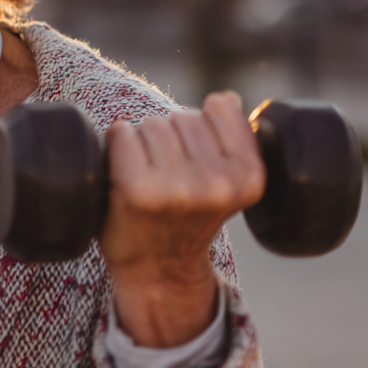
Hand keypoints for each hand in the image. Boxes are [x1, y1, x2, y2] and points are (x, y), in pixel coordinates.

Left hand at [100, 91, 264, 347]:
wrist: (158, 269)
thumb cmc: (188, 215)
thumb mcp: (227, 180)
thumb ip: (232, 139)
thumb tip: (226, 98)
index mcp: (250, 176)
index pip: (219, 106)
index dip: (201, 126)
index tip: (196, 160)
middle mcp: (219, 184)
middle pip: (181, 116)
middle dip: (170, 137)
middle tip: (169, 176)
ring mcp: (179, 188)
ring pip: (152, 123)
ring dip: (143, 143)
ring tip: (149, 178)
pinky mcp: (140, 190)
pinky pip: (123, 133)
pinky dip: (117, 145)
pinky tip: (125, 175)